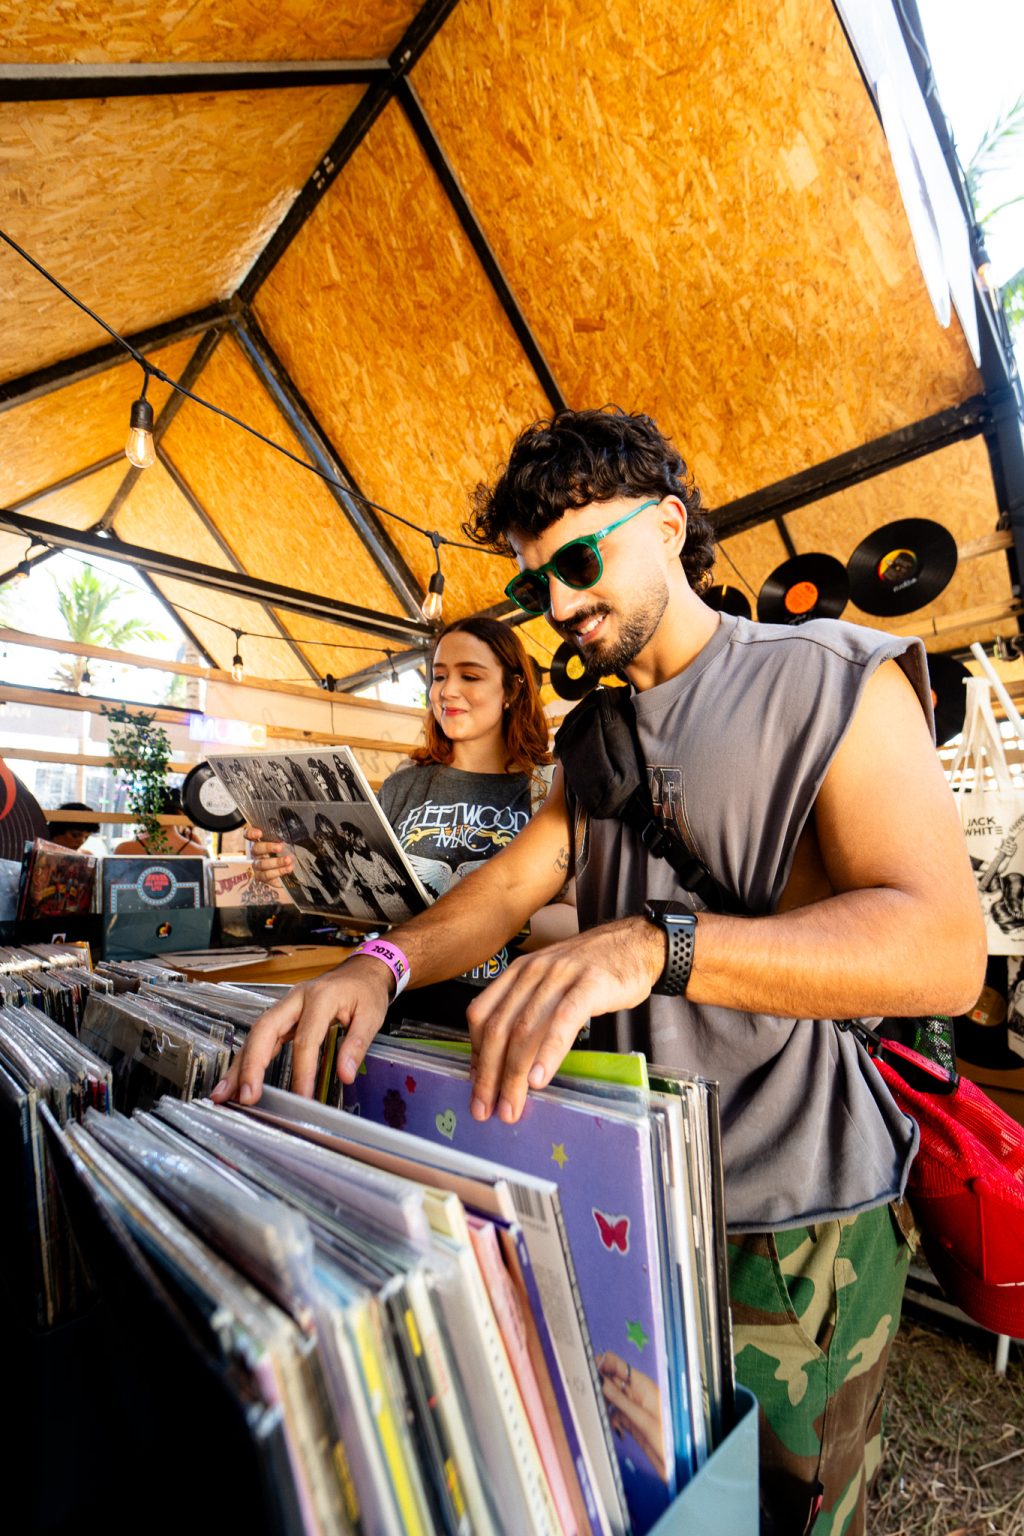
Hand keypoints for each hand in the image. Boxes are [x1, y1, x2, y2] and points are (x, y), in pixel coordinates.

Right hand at [210, 955, 392, 1104]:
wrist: (361, 970)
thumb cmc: (365, 991)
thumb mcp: (372, 1015)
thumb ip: (357, 1045)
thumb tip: (346, 1074)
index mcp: (320, 997)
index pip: (305, 1038)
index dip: (302, 1070)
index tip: (302, 1097)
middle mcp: (295, 999)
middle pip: (265, 1030)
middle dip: (252, 1064)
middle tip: (246, 1096)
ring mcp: (285, 1005)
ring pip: (255, 1034)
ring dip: (239, 1064)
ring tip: (224, 1094)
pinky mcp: (282, 1015)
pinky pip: (260, 1037)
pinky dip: (247, 1059)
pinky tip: (236, 1080)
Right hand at [245, 823, 293, 887]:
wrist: (289, 870)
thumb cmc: (286, 853)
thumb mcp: (286, 844)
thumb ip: (284, 840)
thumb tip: (290, 835)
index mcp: (260, 842)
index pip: (248, 835)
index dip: (251, 833)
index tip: (260, 833)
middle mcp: (256, 854)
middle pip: (256, 849)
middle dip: (268, 847)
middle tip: (280, 847)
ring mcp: (257, 867)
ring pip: (262, 864)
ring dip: (276, 862)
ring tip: (288, 860)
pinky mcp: (261, 877)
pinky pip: (267, 876)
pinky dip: (278, 872)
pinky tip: (288, 869)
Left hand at [464, 916, 663, 1123]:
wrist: (635, 943)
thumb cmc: (591, 969)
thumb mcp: (549, 981)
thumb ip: (527, 1009)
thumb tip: (505, 1057)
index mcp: (517, 972)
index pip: (481, 1014)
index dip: (475, 1054)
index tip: (477, 1086)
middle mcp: (532, 972)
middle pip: (499, 1028)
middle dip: (489, 1074)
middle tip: (486, 1110)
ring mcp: (560, 977)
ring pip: (526, 1030)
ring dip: (513, 1074)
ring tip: (511, 1106)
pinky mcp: (589, 986)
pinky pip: (563, 1022)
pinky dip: (547, 1053)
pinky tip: (539, 1079)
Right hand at [596, 1352, 669, 1482]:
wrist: (676, 1466)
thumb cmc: (667, 1441)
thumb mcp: (642, 1420)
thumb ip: (620, 1400)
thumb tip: (601, 1381)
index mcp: (644, 1385)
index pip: (619, 1365)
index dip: (603, 1363)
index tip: (586, 1367)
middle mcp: (638, 1393)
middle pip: (613, 1380)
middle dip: (599, 1383)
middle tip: (584, 1390)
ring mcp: (634, 1407)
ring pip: (611, 1397)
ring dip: (602, 1402)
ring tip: (596, 1409)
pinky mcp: (631, 1422)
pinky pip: (614, 1413)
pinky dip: (609, 1417)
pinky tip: (612, 1426)